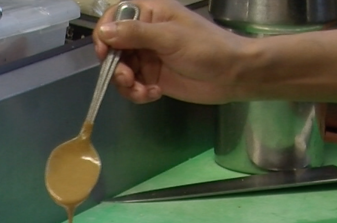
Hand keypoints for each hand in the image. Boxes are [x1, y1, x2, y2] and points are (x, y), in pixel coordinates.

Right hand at [93, 0, 249, 103]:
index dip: (105, 36)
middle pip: (113, 49)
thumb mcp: (169, 37)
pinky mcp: (154, 78)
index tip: (106, 54)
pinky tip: (154, 95)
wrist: (233, 75)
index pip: (113, 18)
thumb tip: (103, 32)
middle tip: (128, 79)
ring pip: (121, 71)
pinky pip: (134, 87)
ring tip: (143, 91)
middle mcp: (145, 34)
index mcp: (149, 14)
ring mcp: (149, 57)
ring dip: (126, 84)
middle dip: (116, 67)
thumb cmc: (205, 48)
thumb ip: (136, 34)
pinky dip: (138, 93)